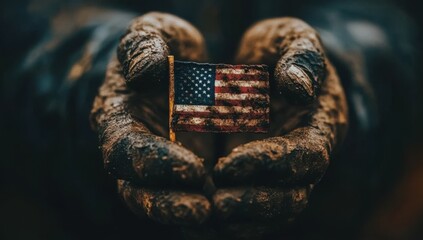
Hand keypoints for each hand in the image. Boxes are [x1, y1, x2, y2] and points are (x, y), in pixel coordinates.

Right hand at [90, 12, 212, 224]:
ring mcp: (159, 165)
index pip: (124, 151)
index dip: (153, 163)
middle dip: (169, 205)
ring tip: (223, 217)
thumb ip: (144, 44)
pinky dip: (210, 208)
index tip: (193, 168)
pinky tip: (236, 210)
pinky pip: (190, 198)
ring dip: (190, 214)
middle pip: (138, 191)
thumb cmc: (164, 47)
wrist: (177, 65)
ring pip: (164, 202)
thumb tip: (144, 70)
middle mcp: (134, 150)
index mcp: (119, 118)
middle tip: (204, 212)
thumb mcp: (155, 32)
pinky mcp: (184, 171)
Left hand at [207, 18, 347, 238]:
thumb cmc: (279, 49)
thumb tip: (298, 89)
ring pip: (272, 212)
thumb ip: (301, 57)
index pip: (306, 157)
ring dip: (241, 219)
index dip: (270, 164)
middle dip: (254, 204)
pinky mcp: (259, 177)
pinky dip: (230, 219)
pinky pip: (252, 212)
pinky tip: (202, 217)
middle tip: (216, 204)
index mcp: (320, 124)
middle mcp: (305, 156)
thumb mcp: (291, 38)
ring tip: (205, 214)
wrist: (268, 66)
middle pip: (292, 197)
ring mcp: (282, 171)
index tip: (225, 164)